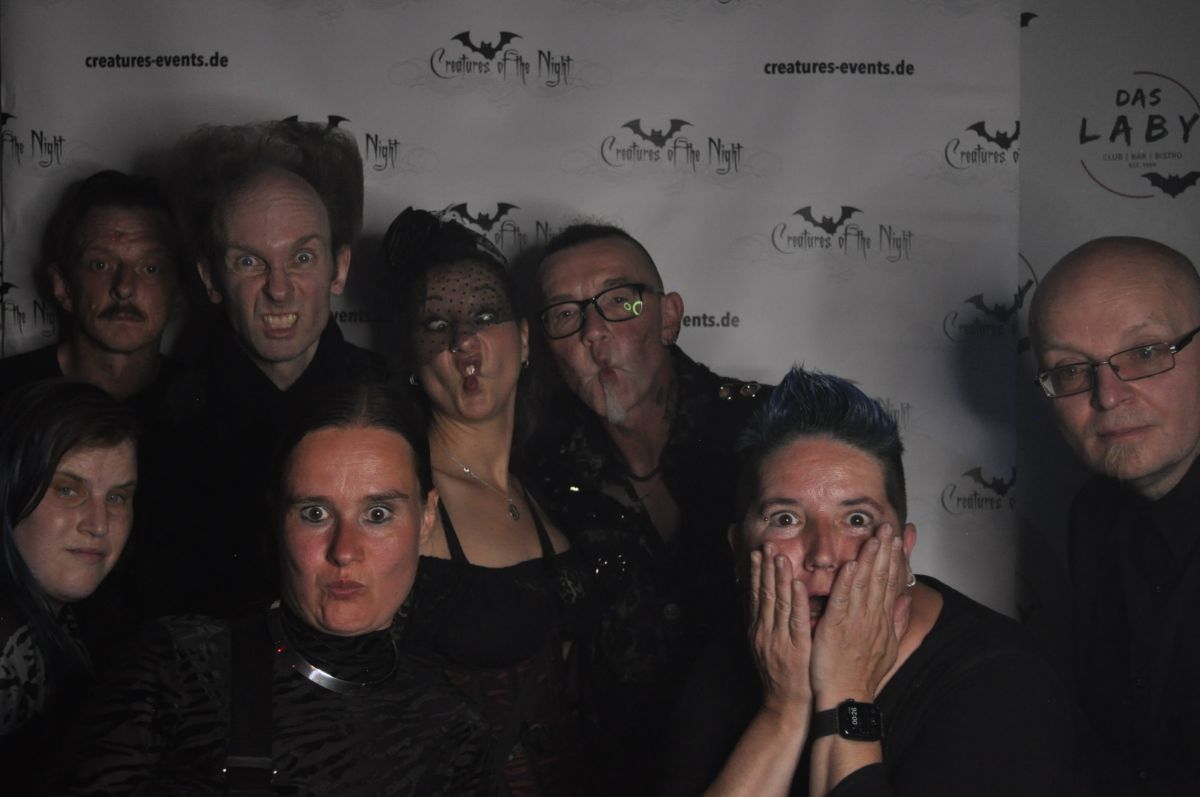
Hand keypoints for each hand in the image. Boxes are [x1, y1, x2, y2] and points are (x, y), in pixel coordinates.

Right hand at [748, 543, 812, 712]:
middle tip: (766, 545)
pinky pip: (796, 621)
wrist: (785, 705)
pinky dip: (797, 601)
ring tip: (778, 556)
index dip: (756, 573)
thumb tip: (764, 602)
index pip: (756, 596)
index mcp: (758, 630)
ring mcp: (779, 639)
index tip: (756, 553)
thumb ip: (766, 624)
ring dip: (778, 578)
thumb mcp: (766, 648)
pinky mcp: (796, 648)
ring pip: (778, 603)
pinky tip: (797, 585)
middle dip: (764, 568)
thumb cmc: (781, 676)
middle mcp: (765, 632)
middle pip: (764, 594)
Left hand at [810, 523, 905, 702]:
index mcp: (882, 620)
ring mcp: (855, 622)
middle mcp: (872, 618)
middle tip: (887, 527)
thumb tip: (905, 600)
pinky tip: (850, 565)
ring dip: (868, 559)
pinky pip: (842, 602)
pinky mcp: (835, 628)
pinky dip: (846, 583)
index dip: (893, 558)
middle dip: (884, 551)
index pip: (890, 582)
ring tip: (873, 537)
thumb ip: (896, 620)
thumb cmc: (863, 674)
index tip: (895, 538)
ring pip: (863, 585)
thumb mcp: (888, 647)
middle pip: (880, 578)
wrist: (848, 697)